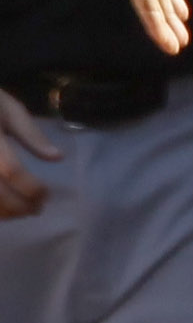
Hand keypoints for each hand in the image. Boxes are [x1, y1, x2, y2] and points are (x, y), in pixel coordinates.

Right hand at [0, 88, 61, 218]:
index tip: (46, 195)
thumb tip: (57, 158)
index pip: (12, 170)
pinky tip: (2, 209)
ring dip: (4, 212)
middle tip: (37, 209)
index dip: (31, 187)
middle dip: (20, 206)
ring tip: (22, 211)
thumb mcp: (9, 110)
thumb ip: (31, 135)